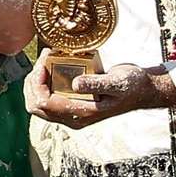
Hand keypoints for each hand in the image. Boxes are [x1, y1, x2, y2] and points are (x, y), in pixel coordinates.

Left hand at [24, 49, 175, 129]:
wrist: (143, 90)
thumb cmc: (131, 86)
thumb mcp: (116, 82)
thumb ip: (96, 84)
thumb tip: (75, 84)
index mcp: (80, 115)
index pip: (42, 104)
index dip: (36, 83)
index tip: (44, 62)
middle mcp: (72, 117)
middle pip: (35, 106)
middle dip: (32, 82)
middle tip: (43, 61)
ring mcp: (71, 112)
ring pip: (38, 103)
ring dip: (35, 81)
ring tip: (46, 59)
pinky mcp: (72, 104)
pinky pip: (47, 96)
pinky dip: (43, 81)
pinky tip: (51, 64)